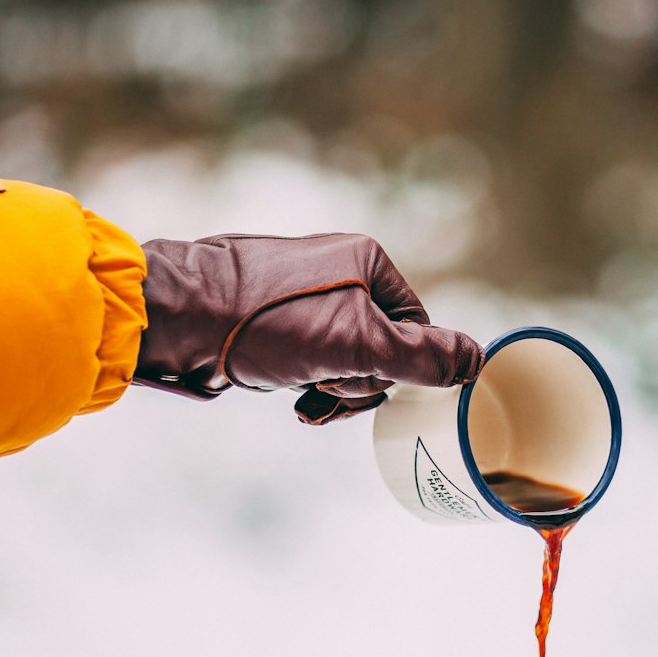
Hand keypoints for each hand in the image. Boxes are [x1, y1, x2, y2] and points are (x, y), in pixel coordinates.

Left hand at [134, 233, 482, 422]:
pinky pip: (313, 360)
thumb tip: (478, 361)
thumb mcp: (355, 344)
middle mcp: (340, 272)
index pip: (416, 331)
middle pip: (382, 350)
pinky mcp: (276, 320)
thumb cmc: (266, 322)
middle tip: (323, 388)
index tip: (358, 378)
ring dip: (330, 389)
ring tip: (300, 394)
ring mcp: (306, 296)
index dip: (394, 370)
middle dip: (356, 383)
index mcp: (368, 262)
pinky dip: (305, 384)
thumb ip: (421, 357)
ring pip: (346, 361)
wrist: (180, 317)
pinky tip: (288, 394)